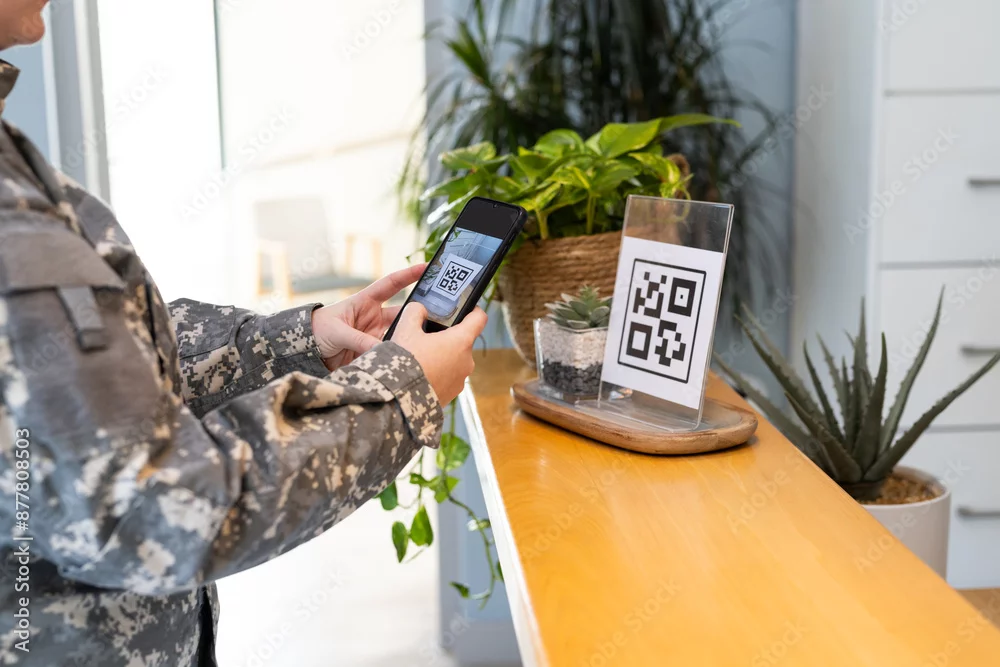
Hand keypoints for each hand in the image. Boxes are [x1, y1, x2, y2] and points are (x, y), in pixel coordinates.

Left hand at [311, 263, 426, 369]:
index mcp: (365, 302)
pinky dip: (398, 356)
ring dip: (408, 338)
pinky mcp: (374, 353)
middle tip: (437, 315)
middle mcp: (374, 317)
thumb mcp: (337, 331)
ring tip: (419, 342)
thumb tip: (382, 349)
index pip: (391, 284)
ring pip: (400, 334)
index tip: (427, 267)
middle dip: (418, 313)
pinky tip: (406, 359)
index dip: (408, 275)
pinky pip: (390, 353)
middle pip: (402, 313)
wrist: (305, 353)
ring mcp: (376, 335)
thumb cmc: (316, 331)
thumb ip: (359, 339)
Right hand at [390, 303, 487, 405]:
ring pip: (454, 361)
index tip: (466, 308)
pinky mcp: (452, 394)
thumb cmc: (404, 361)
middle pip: (463, 342)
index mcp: (461, 341)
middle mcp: (467, 361)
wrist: (398, 398)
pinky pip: (447, 378)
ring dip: (442, 357)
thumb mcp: (405, 329)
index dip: (473, 310)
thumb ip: (415, 312)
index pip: (480, 318)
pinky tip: (419, 374)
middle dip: (447, 338)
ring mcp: (461, 380)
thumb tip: (419, 309)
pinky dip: (437, 374)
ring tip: (420, 358)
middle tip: (427, 336)